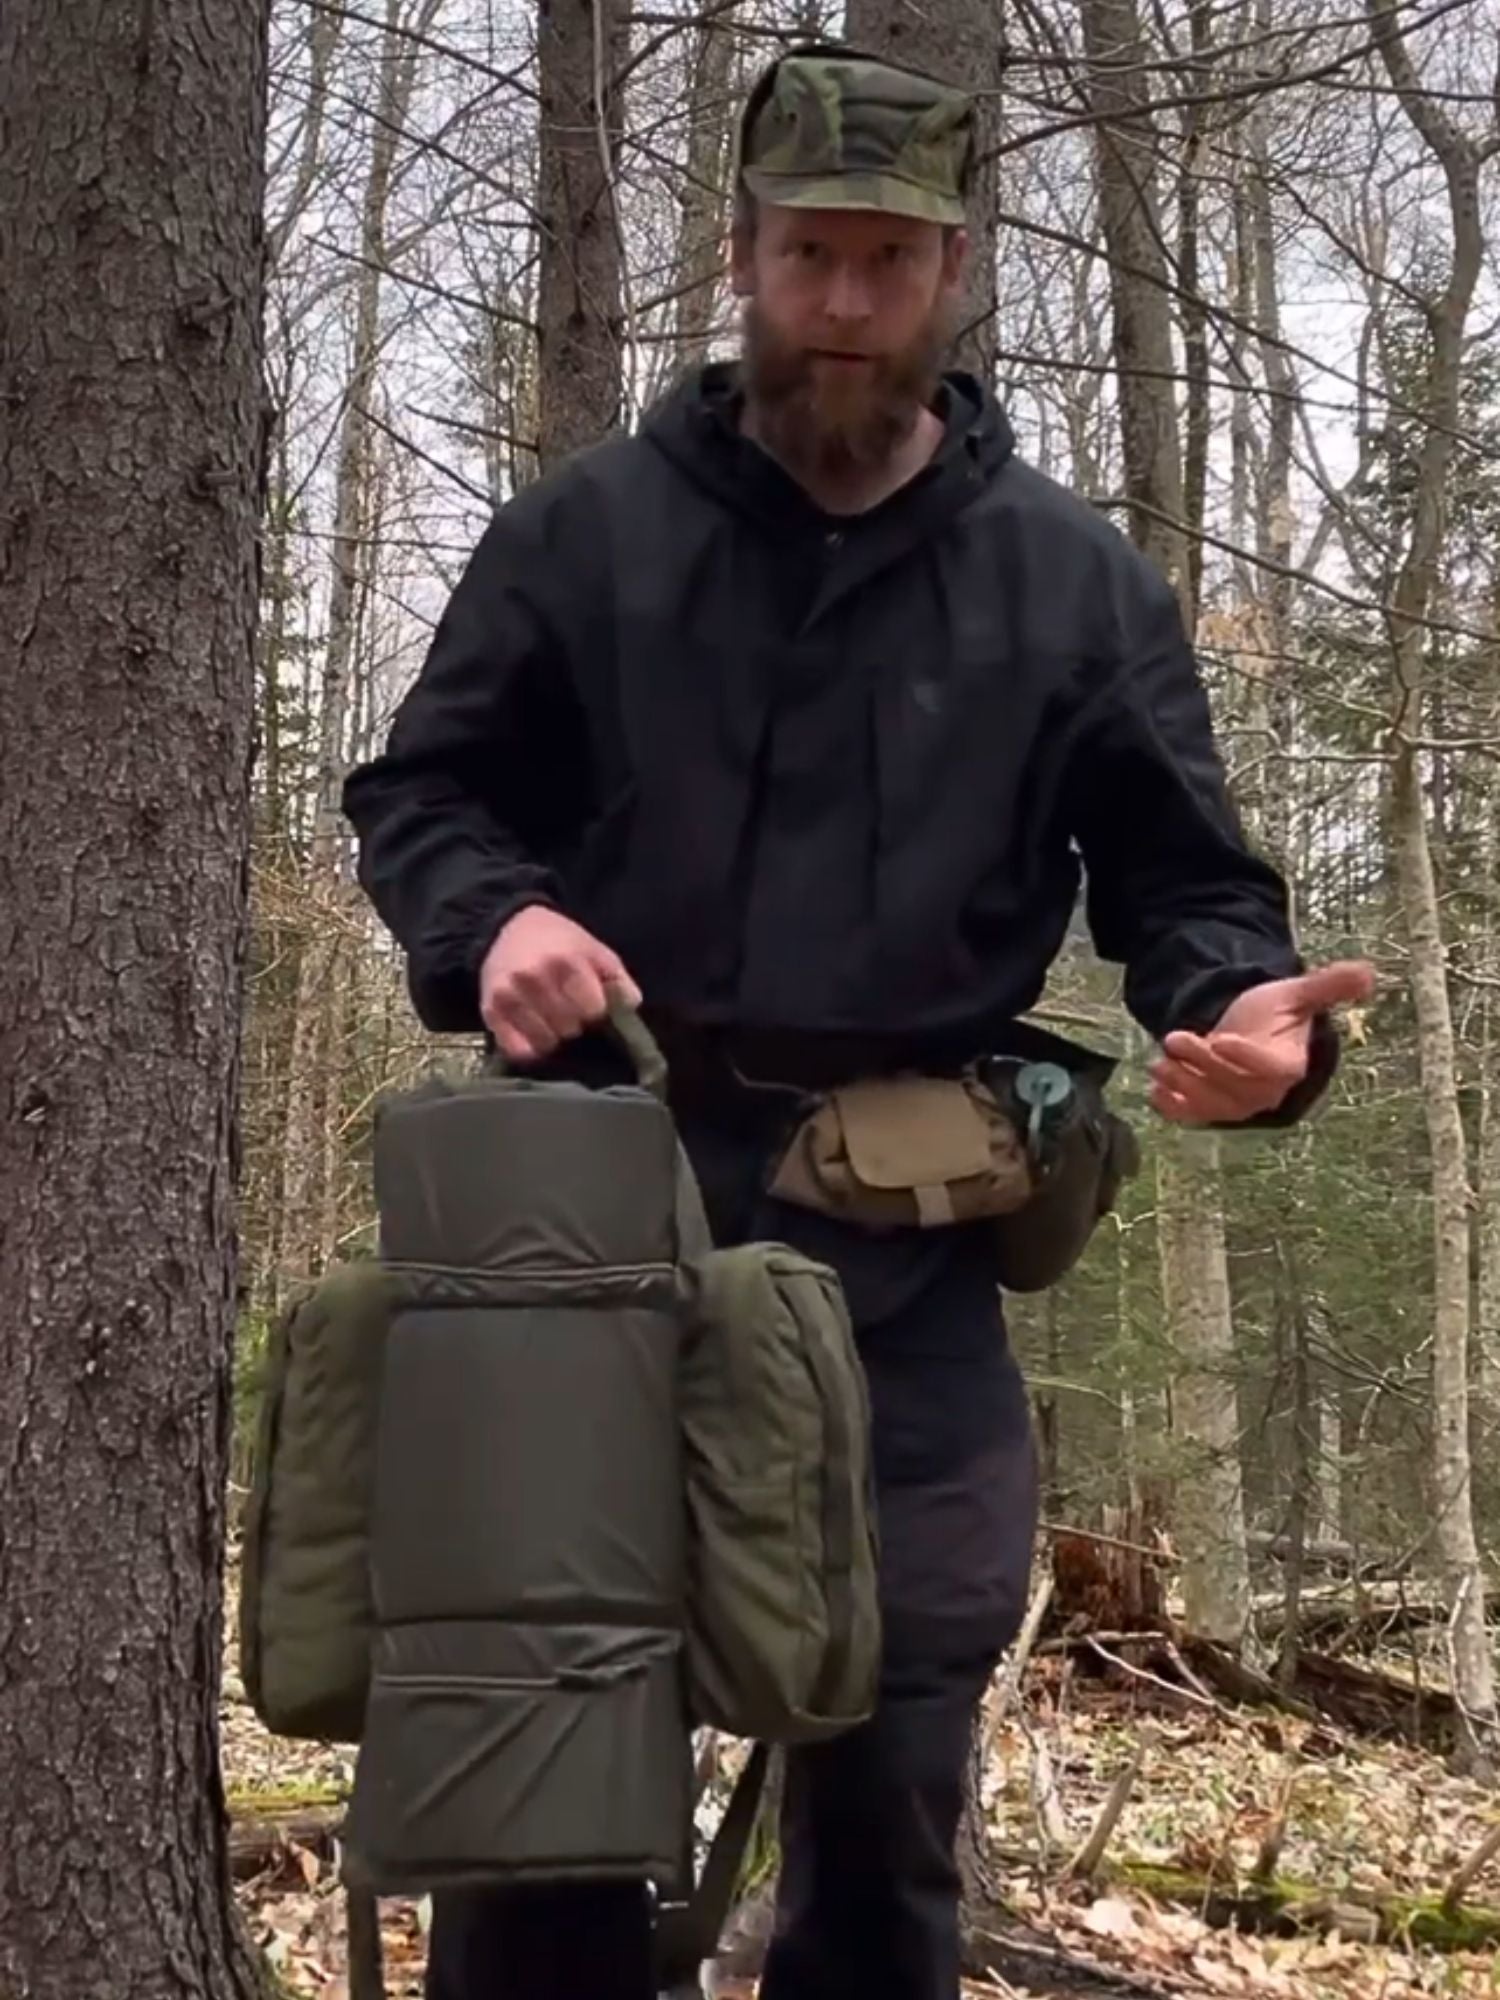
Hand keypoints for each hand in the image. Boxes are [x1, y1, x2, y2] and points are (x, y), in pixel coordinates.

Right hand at [479, 906, 640, 1064]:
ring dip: (553, 1036)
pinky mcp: (490, 1012)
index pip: (592, 1010)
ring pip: (545, 1043)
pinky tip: (534, 1032)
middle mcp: (532, 979)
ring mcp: (508, 997)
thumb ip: (617, 978)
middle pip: (569, 1028)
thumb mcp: (594, 949)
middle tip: (569, 1009)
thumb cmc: (559, 941)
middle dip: (574, 1022)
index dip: (595, 1010)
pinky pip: (517, 1050)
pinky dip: (529, 1047)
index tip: (591, 1004)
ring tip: (551, 1019)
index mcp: (564, 962)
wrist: (507, 927)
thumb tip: (630, 1005)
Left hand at [1149, 959, 1374, 1124]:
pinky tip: (1155, 1092)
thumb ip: (1328, 986)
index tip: (1222, 1040)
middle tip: (1174, 1039)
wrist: (1250, 1031)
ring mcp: (1237, 1105)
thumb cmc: (1276, 1013)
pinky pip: (1194, 1116)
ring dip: (1182, 1085)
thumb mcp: (1296, 993)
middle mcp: (1265, 1092)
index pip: (1271, 1069)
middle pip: (1234, 1087)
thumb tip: (1369, 973)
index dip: (1247, 1058)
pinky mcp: (1213, 1110)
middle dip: (1201, 1065)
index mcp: (1289, 1065)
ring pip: (1211, 1104)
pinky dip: (1173, 1108)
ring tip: (1158, 1063)